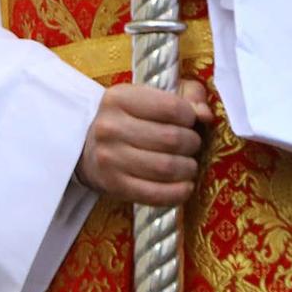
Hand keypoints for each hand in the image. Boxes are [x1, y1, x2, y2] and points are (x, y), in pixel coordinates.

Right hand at [76, 79, 213, 205]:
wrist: (85, 146)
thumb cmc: (128, 118)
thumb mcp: (149, 97)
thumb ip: (185, 96)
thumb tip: (206, 116)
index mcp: (119, 98)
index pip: (172, 107)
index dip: (190, 116)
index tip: (187, 121)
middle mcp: (110, 127)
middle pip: (172, 139)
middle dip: (192, 144)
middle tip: (190, 145)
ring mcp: (109, 158)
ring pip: (167, 167)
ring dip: (188, 168)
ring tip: (188, 165)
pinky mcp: (113, 185)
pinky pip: (156, 194)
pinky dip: (179, 192)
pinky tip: (185, 186)